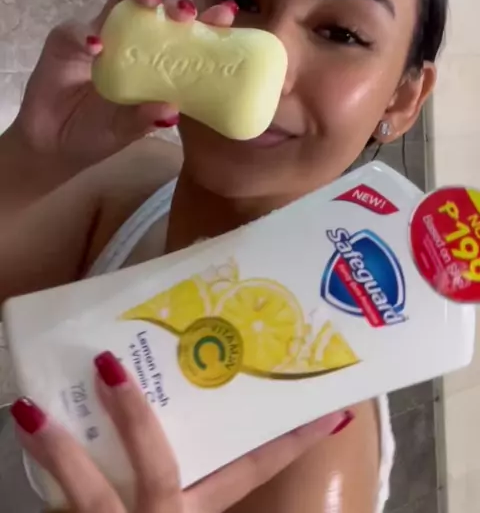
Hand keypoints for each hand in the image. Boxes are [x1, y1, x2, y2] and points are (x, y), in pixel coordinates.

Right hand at [11, 0, 236, 169]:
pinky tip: (97, 47)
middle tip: (186, 12)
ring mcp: (99, 34)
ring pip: (120, 1)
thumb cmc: (98, 132)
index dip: (206, 18)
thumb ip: (146, 119)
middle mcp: (131, 38)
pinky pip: (77, 30)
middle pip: (156, 5)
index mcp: (155, 55)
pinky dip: (87, 34)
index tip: (225, 16)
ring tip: (150, 3)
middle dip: (174, 0)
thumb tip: (173, 111)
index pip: (185, 29)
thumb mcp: (128, 130)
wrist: (55, 146)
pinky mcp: (66, 41)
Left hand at [11, 352, 352, 512]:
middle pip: (157, 466)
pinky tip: (27, 440)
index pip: (248, 473)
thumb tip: (202, 442)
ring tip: (29, 407)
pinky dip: (42, 480)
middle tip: (109, 364)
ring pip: (85, 490)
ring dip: (57, 448)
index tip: (326, 408)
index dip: (288, 442)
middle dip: (135, 418)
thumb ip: (191, 484)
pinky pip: (56, 512)